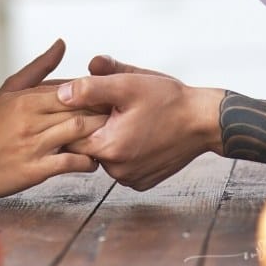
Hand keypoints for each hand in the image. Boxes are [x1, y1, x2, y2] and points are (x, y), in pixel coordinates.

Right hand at [0, 42, 107, 197]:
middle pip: (79, 109)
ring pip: (78, 133)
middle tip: (121, 117)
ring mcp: (33, 145)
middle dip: (102, 112)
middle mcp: (31, 119)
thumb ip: (38, 68)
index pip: (71, 89)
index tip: (111, 96)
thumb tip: (62, 42)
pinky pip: (69, 162)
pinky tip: (93, 161)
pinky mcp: (34, 170)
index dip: (95, 92)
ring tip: (111, 138)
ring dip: (99, 136)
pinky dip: (86, 161)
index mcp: (27, 98)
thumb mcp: (9, 91)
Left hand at [56, 56, 224, 190]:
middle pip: (86, 147)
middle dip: (91, 124)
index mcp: (109, 149)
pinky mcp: (143, 181)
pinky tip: (137, 130)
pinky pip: (121, 164)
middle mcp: (118, 171)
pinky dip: (123, 148)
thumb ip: (91, 87)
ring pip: (104, 155)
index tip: (82, 99)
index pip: (70, 136)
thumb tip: (62, 92)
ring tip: (125, 115)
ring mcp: (131, 179)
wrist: (204, 121)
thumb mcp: (127, 84)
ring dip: (108, 136)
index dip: (71, 115)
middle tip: (108, 104)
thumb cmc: (168, 100)